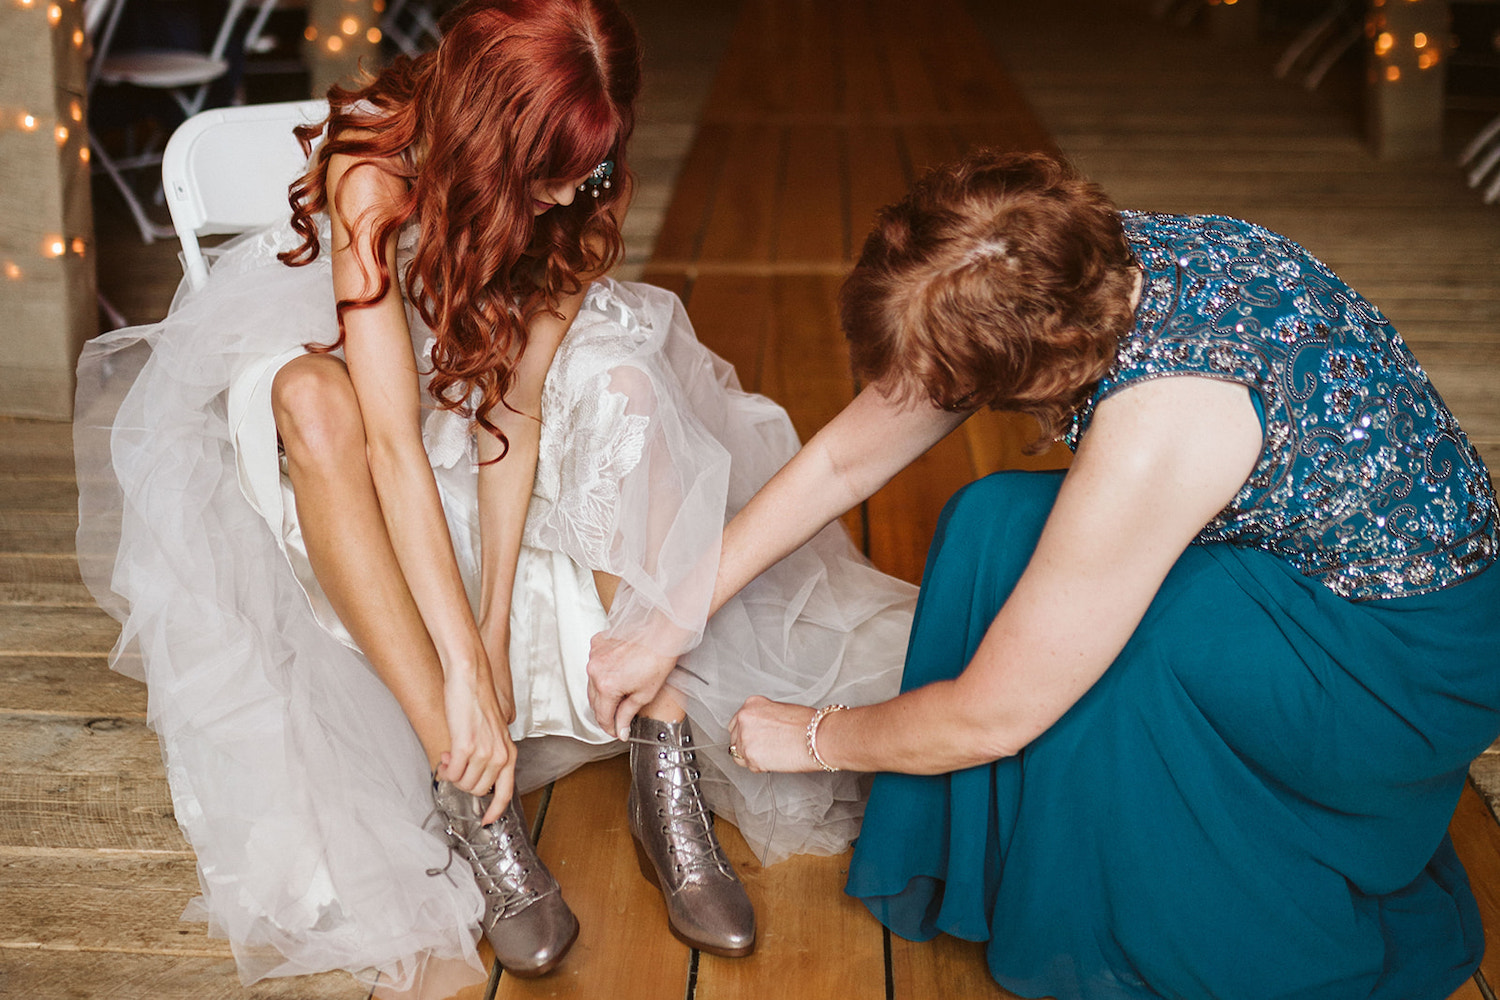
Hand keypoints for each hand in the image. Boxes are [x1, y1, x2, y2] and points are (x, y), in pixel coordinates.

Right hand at [438, 660, 516, 824]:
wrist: (470, 678)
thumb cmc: (478, 702)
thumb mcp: (492, 732)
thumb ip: (488, 754)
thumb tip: (471, 775)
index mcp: (509, 752)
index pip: (506, 792)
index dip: (495, 811)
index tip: (487, 821)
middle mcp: (500, 755)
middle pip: (477, 790)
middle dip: (462, 783)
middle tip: (454, 766)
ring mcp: (483, 752)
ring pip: (463, 784)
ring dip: (452, 775)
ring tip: (450, 758)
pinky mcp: (465, 746)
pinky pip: (451, 773)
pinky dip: (444, 770)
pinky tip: (445, 757)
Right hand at [586, 634, 677, 739]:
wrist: (662, 634)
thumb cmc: (657, 659)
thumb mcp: (644, 695)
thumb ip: (627, 715)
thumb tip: (621, 729)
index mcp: (606, 686)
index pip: (602, 716)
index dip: (610, 728)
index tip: (616, 731)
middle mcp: (595, 670)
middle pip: (595, 701)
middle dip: (606, 712)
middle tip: (619, 719)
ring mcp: (594, 655)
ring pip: (592, 683)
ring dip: (603, 692)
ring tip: (619, 695)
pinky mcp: (597, 644)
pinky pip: (595, 664)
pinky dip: (602, 672)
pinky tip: (616, 674)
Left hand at [729, 696, 819, 772]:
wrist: (818, 736)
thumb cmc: (807, 724)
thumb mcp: (780, 710)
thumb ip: (763, 719)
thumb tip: (759, 730)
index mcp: (752, 704)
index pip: (737, 722)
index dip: (747, 732)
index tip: (756, 738)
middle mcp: (744, 719)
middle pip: (734, 738)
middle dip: (747, 745)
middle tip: (765, 748)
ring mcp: (745, 738)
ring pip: (739, 754)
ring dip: (753, 757)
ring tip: (773, 754)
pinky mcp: (751, 757)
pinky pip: (750, 766)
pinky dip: (760, 766)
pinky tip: (775, 760)